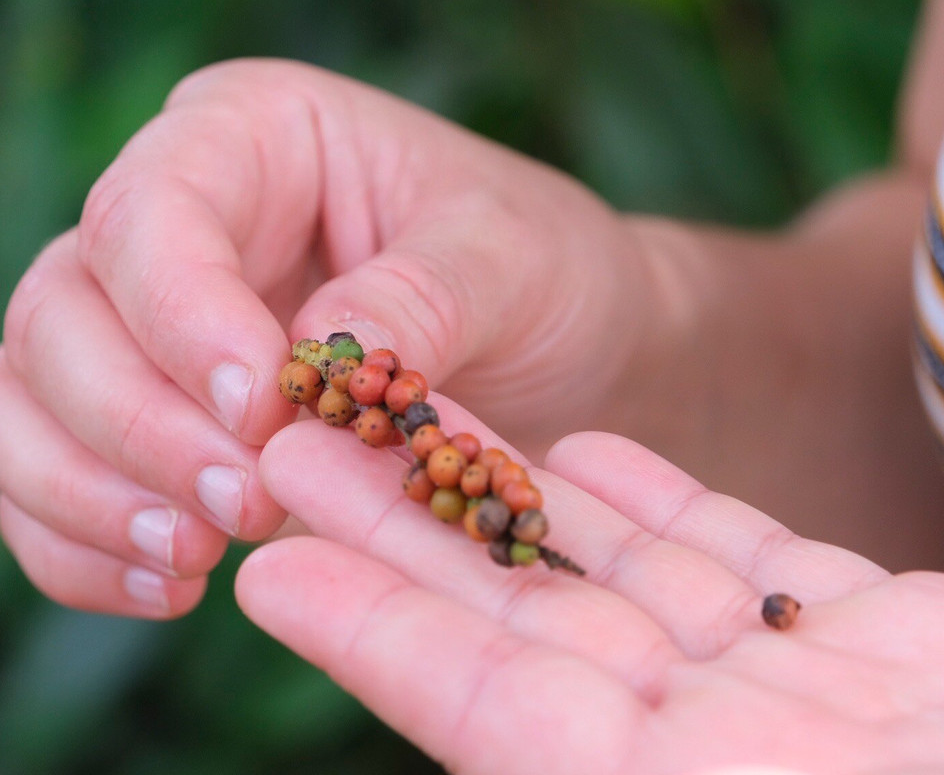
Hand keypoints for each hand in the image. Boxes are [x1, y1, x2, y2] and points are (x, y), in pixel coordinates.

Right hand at [0, 59, 665, 615]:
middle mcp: (167, 225)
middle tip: (249, 506)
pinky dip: (80, 547)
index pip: (150, 214)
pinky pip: (43, 485)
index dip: (184, 320)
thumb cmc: (536, 271)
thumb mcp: (510, 260)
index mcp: (249, 140)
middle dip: (139, 426)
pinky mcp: (141, 423)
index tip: (264, 416)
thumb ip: (417, 300)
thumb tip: (311, 366)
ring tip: (198, 557)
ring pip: (12, 400)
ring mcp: (137, 328)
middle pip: (56, 314)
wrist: (554, 346)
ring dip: (87, 494)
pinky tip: (174, 588)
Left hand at [237, 395, 943, 773]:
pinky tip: (592, 445)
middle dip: (415, 532)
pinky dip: (669, 504)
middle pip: (534, 626)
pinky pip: (749, 563)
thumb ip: (570, 752)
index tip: (273, 566)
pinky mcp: (877, 653)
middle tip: (305, 444)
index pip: (492, 717)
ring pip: (625, 576)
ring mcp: (796, 705)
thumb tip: (486, 731)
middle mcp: (718, 767)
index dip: (378, 634)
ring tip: (417, 411)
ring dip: (516, 489)